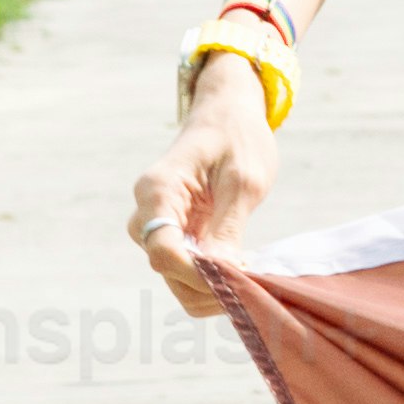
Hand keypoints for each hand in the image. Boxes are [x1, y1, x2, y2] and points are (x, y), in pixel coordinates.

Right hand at [130, 59, 279, 314]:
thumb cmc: (238, 138)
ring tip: (253, 276)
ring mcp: (157, 227)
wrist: (228, 115)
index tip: (240, 281)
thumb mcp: (243, 181)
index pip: (164, 250)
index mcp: (158, 190)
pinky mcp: (174, 236)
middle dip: (210, 285)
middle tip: (256, 284)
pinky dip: (214, 281)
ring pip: (176, 280)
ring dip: (213, 289)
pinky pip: (186, 273)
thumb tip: (221, 276)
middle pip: (167, 271)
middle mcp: (147, 212)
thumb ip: (227, 228)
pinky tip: (242, 270)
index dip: (199, 275)